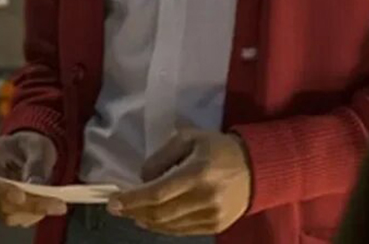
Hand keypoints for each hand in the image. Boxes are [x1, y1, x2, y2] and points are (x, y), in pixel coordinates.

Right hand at [0, 131, 66, 227]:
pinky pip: (19, 218)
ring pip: (10, 215)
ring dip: (35, 212)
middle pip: (0, 203)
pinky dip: (36, 214)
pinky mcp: (5, 211)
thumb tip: (36, 185)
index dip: (2, 191)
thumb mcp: (36, 144)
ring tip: (57, 204)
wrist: (27, 151)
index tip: (21, 197)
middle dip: (29, 205)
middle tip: (57, 204)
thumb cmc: (29, 144)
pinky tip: (52, 205)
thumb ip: (35, 162)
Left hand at [107, 129, 251, 235]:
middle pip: (159, 213)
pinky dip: (162, 226)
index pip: (157, 193)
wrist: (255, 167)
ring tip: (133, 212)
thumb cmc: (218, 148)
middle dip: (134, 211)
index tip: (113, 201)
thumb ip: (163, 155)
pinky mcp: (214, 226)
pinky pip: (181, 231)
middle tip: (118, 207)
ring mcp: (210, 215)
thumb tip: (144, 178)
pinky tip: (152, 218)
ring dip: (145, 220)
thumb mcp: (190, 137)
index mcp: (197, 172)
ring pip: (168, 226)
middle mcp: (204, 197)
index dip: (132, 199)